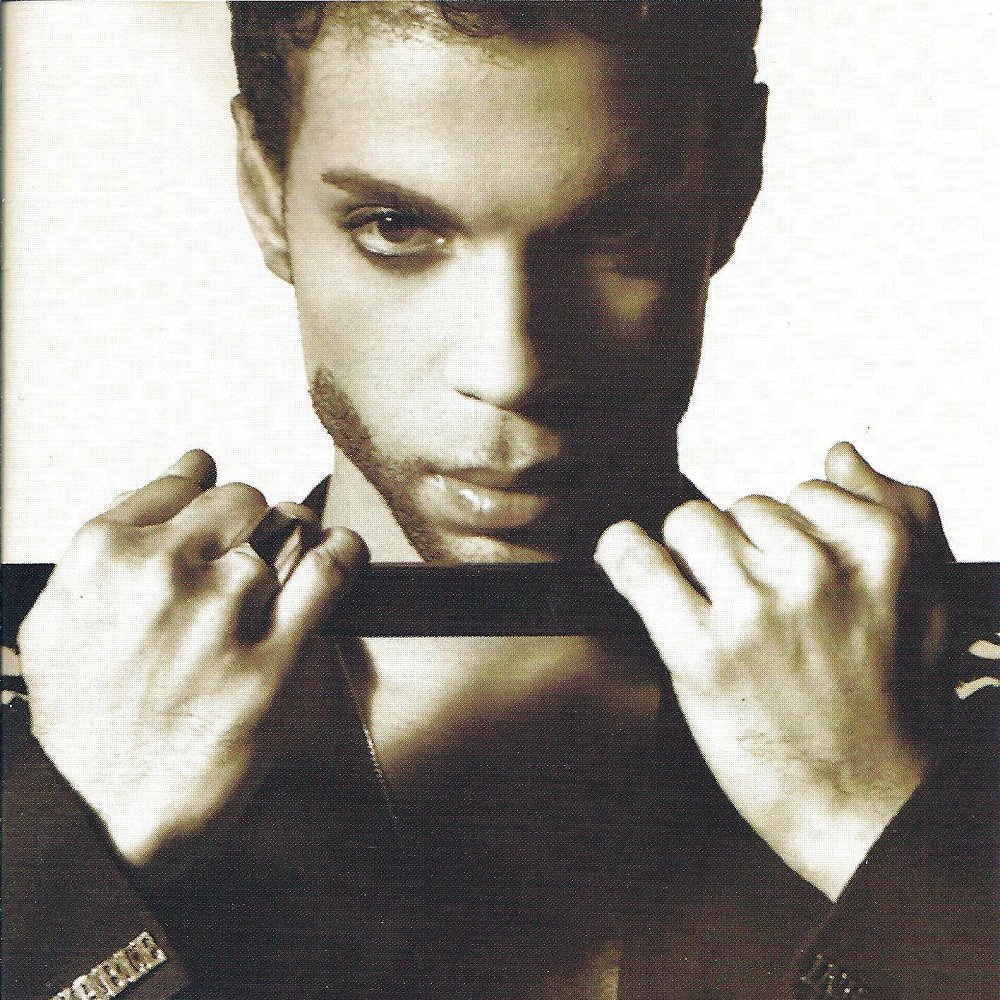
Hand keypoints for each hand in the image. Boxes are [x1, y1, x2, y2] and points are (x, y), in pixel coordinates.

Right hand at [17, 451, 366, 864]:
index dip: (209, 488)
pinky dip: (346, 553)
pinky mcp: (275, 658)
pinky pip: (330, 570)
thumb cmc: (83, 728)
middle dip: (253, 519)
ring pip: (290, 524)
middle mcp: (164, 571)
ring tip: (297, 553)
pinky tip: (343, 555)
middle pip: (243, 499)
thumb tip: (146, 492)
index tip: (220, 497)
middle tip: (254, 545)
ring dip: (299, 534)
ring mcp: (223, 612)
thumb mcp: (56, 624)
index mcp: (106, 555)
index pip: (184, 482)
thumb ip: (101, 551)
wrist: (104, 818)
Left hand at [596, 443, 950, 897]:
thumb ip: (895, 512)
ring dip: (689, 557)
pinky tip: (623, 555)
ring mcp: (755, 612)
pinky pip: (640, 563)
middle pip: (738, 507)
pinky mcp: (701, 652)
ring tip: (708, 603)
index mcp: (879, 552)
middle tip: (753, 606)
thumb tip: (838, 452)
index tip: (788, 572)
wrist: (862, 805)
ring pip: (689, 524)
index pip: (804, 489)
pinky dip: (622, 552)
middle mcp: (815, 573)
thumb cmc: (892, 704)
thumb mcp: (925, 601)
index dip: (789, 532)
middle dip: (738, 548)